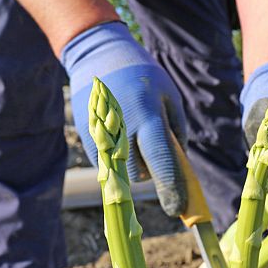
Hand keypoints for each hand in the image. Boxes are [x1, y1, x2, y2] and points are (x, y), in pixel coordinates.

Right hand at [62, 22, 187, 215]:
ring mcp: (101, 136)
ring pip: (123, 173)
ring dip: (136, 165)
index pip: (161, 161)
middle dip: (152, 171)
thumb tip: (178, 169)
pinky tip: (121, 133)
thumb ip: (176, 134)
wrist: (100, 58)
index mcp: (147, 117)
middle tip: (154, 148)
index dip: (170, 188)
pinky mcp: (88, 140)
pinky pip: (109, 164)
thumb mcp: (169, 97)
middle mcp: (122, 129)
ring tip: (136, 134)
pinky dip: (120, 158)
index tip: (178, 208)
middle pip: (140, 174)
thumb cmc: (144, 78)